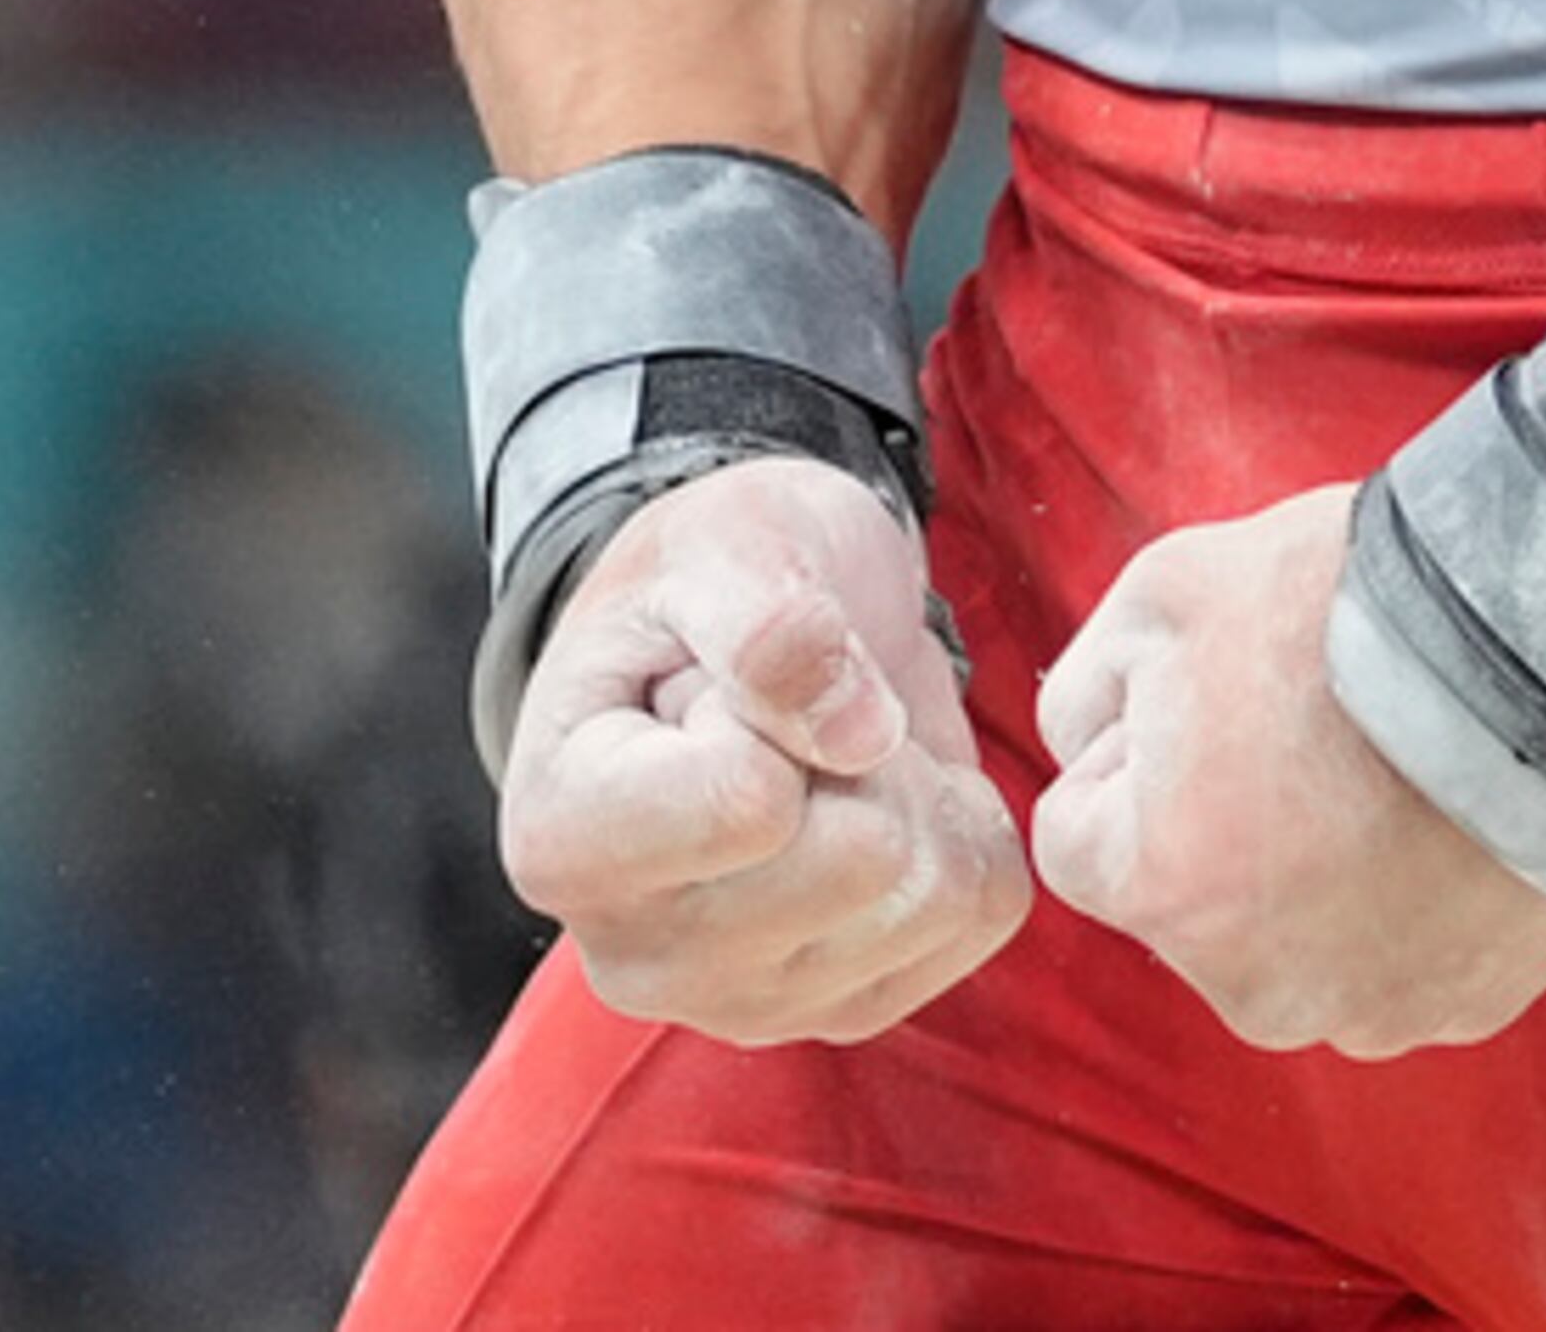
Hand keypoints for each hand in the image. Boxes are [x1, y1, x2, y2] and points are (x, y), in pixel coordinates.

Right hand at [499, 453, 1028, 1045]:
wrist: (741, 627)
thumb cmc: (707, 574)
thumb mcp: (726, 536)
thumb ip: (773, 622)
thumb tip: (861, 736)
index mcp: (565, 838)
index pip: (750, 804)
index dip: (783, 702)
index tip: (728, 674)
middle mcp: (637, 954)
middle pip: (862, 860)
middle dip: (872, 747)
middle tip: (812, 701)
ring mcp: (739, 1002)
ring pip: (934, 897)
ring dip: (921, 785)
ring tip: (843, 744)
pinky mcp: (838, 1009)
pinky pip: (980, 914)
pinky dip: (963, 825)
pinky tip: (887, 792)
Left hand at [1028, 484, 1545, 1058]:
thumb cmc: (1349, 609)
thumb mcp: (1164, 588)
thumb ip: (1086, 684)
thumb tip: (1088, 743)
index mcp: (1161, 889)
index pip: (1080, 839)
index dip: (1132, 752)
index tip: (1211, 696)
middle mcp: (1252, 986)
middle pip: (1193, 898)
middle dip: (1224, 819)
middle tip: (1309, 720)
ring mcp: (1370, 1010)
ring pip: (1296, 939)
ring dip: (1318, 869)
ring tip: (1392, 762)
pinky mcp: (1469, 1008)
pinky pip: (1403, 959)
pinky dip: (1414, 898)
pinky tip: (1451, 809)